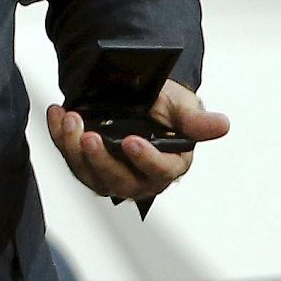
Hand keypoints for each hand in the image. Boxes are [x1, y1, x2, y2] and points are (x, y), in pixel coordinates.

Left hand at [48, 79, 229, 201]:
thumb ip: (195, 120)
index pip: (159, 171)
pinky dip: (60, 136)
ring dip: (73, 148)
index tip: (131, 141)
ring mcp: (110, 175)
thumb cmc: (164, 107)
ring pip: (89, 174)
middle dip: (100, 159)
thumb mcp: (181, 107)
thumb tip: (223, 125)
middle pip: (118, 181)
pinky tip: (57, 114)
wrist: (137, 99)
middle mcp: (139, 178)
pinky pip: (70, 158)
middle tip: (88, 135)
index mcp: (169, 166)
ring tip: (70, 118)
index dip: (146, 159)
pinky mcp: (87, 166)